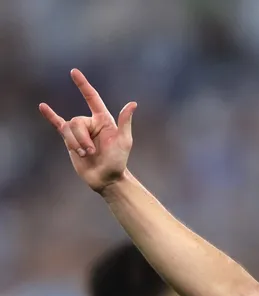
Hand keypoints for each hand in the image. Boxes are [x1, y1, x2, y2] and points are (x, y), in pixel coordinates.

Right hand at [39, 69, 136, 192]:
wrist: (106, 178)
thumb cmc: (118, 160)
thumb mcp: (124, 141)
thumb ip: (125, 122)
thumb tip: (132, 104)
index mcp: (104, 120)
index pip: (91, 98)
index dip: (83, 85)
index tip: (74, 72)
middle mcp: (91, 123)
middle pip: (76, 122)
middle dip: (81, 139)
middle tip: (92, 152)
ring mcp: (80, 131)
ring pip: (67, 130)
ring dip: (75, 144)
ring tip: (86, 155)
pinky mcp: (70, 140)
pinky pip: (58, 125)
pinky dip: (50, 116)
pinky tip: (42, 107)